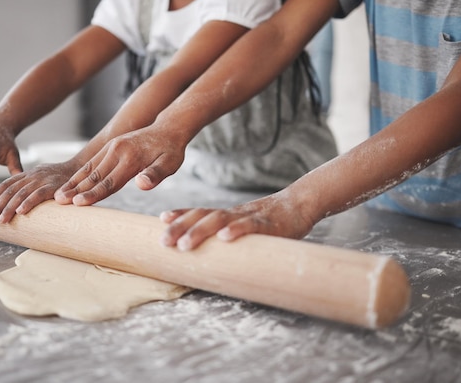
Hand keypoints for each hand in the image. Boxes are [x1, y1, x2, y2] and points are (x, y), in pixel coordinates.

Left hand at [0, 161, 81, 223]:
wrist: (82, 168)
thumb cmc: (63, 178)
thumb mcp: (43, 179)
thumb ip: (31, 187)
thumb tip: (19, 202)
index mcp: (29, 174)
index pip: (7, 184)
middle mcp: (33, 175)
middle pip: (10, 190)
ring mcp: (43, 180)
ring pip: (20, 193)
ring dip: (8, 208)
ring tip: (0, 220)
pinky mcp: (53, 186)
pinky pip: (38, 194)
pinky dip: (28, 203)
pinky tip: (20, 212)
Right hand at [54, 127, 185, 205]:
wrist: (168, 129)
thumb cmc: (171, 151)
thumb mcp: (170, 163)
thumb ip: (156, 174)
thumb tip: (142, 185)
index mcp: (130, 158)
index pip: (110, 181)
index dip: (93, 194)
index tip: (78, 204)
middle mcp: (117, 150)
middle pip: (95, 175)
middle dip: (76, 189)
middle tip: (59, 201)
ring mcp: (112, 147)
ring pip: (90, 168)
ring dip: (74, 182)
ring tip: (59, 194)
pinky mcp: (110, 146)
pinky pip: (92, 162)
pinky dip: (80, 173)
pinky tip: (71, 183)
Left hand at [159, 191, 315, 250]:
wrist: (299, 205)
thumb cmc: (269, 221)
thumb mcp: (244, 226)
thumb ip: (227, 235)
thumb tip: (209, 255)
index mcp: (227, 214)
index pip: (199, 212)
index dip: (180, 215)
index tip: (162, 220)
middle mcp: (233, 213)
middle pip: (202, 216)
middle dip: (180, 228)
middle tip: (163, 241)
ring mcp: (249, 217)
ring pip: (220, 220)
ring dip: (200, 231)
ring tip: (185, 244)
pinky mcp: (267, 225)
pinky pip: (250, 226)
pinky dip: (236, 230)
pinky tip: (224, 238)